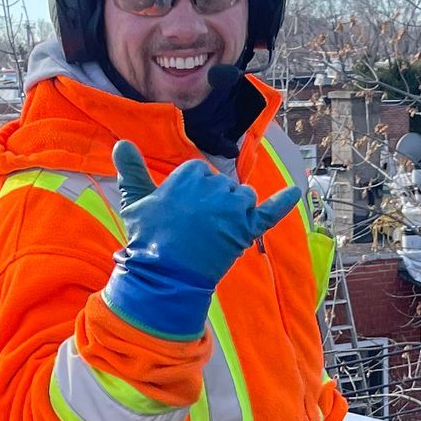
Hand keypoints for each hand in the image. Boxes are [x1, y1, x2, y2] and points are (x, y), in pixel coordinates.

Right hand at [103, 142, 302, 339]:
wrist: (167, 276)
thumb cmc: (149, 240)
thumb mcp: (134, 202)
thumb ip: (132, 170)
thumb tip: (122, 143)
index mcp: (191, 175)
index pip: (200, 173)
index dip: (192, 193)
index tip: (182, 213)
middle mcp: (216, 185)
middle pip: (224, 186)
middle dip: (214, 204)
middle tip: (195, 229)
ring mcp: (235, 208)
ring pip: (245, 197)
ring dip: (236, 211)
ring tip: (216, 233)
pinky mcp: (249, 229)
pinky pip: (272, 211)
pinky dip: (285, 201)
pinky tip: (298, 191)